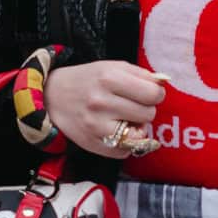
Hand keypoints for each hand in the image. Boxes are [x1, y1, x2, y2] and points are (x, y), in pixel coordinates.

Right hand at [44, 60, 167, 156]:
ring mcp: (96, 126)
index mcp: (108, 78)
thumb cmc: (88, 80)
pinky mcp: (93, 144)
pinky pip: (126, 151)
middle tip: (132, 105)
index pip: (153, 94)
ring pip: (140, 133)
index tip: (147, 93)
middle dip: (145, 109)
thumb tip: (164, 84)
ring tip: (124, 117)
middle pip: (149, 113)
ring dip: (137, 126)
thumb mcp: (112, 67)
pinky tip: (116, 130)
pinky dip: (127, 142)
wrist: (53, 97)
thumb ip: (140, 74)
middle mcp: (101, 102)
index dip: (155, 94)